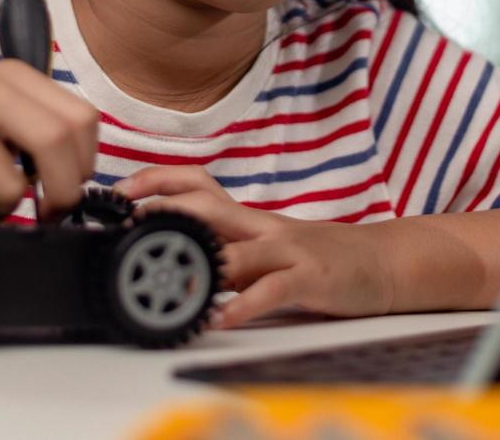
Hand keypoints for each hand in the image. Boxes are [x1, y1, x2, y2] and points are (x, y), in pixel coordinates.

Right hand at [0, 59, 97, 216]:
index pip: (81, 117)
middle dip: (63, 190)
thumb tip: (82, 177)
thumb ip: (39, 129)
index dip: (86, 161)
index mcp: (13, 74)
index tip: (74, 183)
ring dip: (4, 205)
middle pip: (56, 141)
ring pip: (13, 184)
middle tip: (52, 211)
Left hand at [114, 166, 395, 328]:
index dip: (156, 181)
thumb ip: (222, 250)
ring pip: (236, 248)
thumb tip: (169, 259)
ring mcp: (287, 250)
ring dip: (199, 264)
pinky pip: (272, 290)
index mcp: (247, 218)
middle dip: (163, 211)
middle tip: (127, 226)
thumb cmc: (315, 258)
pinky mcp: (310, 278)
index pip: (196, 184)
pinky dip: (245, 305)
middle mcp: (261, 227)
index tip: (118, 193)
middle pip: (207, 206)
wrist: (380, 261)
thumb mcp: (262, 248)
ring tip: (165, 280)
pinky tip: (223, 319)